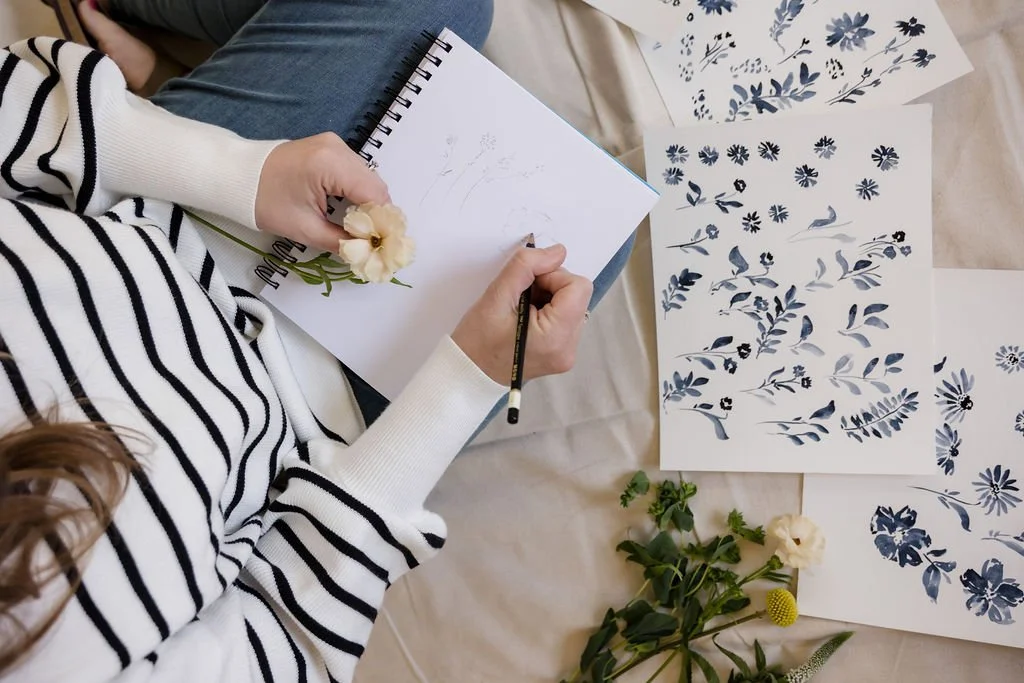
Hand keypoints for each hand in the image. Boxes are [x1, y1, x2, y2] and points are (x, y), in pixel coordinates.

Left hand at [255, 133, 389, 250]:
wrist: (236, 175)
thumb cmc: (265, 201)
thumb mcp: (305, 229)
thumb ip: (342, 242)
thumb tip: (368, 253)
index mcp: (331, 164)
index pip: (375, 195)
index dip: (384, 223)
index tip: (383, 246)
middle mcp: (338, 148)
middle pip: (376, 186)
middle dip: (378, 215)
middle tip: (372, 241)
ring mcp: (335, 144)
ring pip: (368, 179)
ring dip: (369, 204)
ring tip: (359, 229)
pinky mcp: (330, 147)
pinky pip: (356, 172)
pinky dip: (358, 192)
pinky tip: (350, 211)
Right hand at [452, 245, 592, 383]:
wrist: (469, 373)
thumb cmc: (477, 341)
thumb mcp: (496, 296)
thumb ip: (527, 266)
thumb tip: (558, 252)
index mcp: (556, 338)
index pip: (578, 287)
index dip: (553, 276)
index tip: (528, 285)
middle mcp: (568, 349)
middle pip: (577, 295)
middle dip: (550, 287)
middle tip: (521, 298)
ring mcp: (567, 353)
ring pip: (572, 304)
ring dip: (548, 298)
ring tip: (521, 310)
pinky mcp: (562, 353)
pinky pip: (565, 318)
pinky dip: (548, 311)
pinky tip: (526, 319)